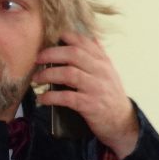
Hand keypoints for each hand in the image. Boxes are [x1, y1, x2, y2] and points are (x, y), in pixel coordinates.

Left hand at [33, 32, 138, 159]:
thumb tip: (85, 38)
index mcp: (103, 62)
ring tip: (36, 79)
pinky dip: (51, 97)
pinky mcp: (90, 105)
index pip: (85, 43)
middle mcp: (101, 71)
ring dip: (48, 75)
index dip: (67, 38)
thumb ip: (96, 57)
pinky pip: (67, 97)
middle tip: (37, 59)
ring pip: (69, 74)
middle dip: (51, 54)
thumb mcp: (107, 73)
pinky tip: (42, 98)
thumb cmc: (109, 95)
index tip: (51, 39)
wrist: (122, 121)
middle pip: (74, 54)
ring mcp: (96, 88)